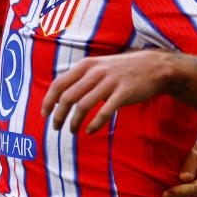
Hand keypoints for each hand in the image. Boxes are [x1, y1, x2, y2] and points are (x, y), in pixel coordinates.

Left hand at [41, 50, 166, 133]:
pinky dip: (94, 123)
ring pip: (83, 105)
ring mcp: (109, 82)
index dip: (48, 100)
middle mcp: (95, 72)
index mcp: (85, 66)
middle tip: (56, 127)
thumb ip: (80, 77)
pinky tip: (90, 131)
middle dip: (58, 115)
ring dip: (74, 121)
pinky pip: (104, 112)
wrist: (153, 66)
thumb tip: (60, 95)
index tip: (44, 114)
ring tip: (72, 130)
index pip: (59, 84)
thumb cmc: (121, 70)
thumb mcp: (97, 66)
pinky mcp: (123, 93)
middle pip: (67, 97)